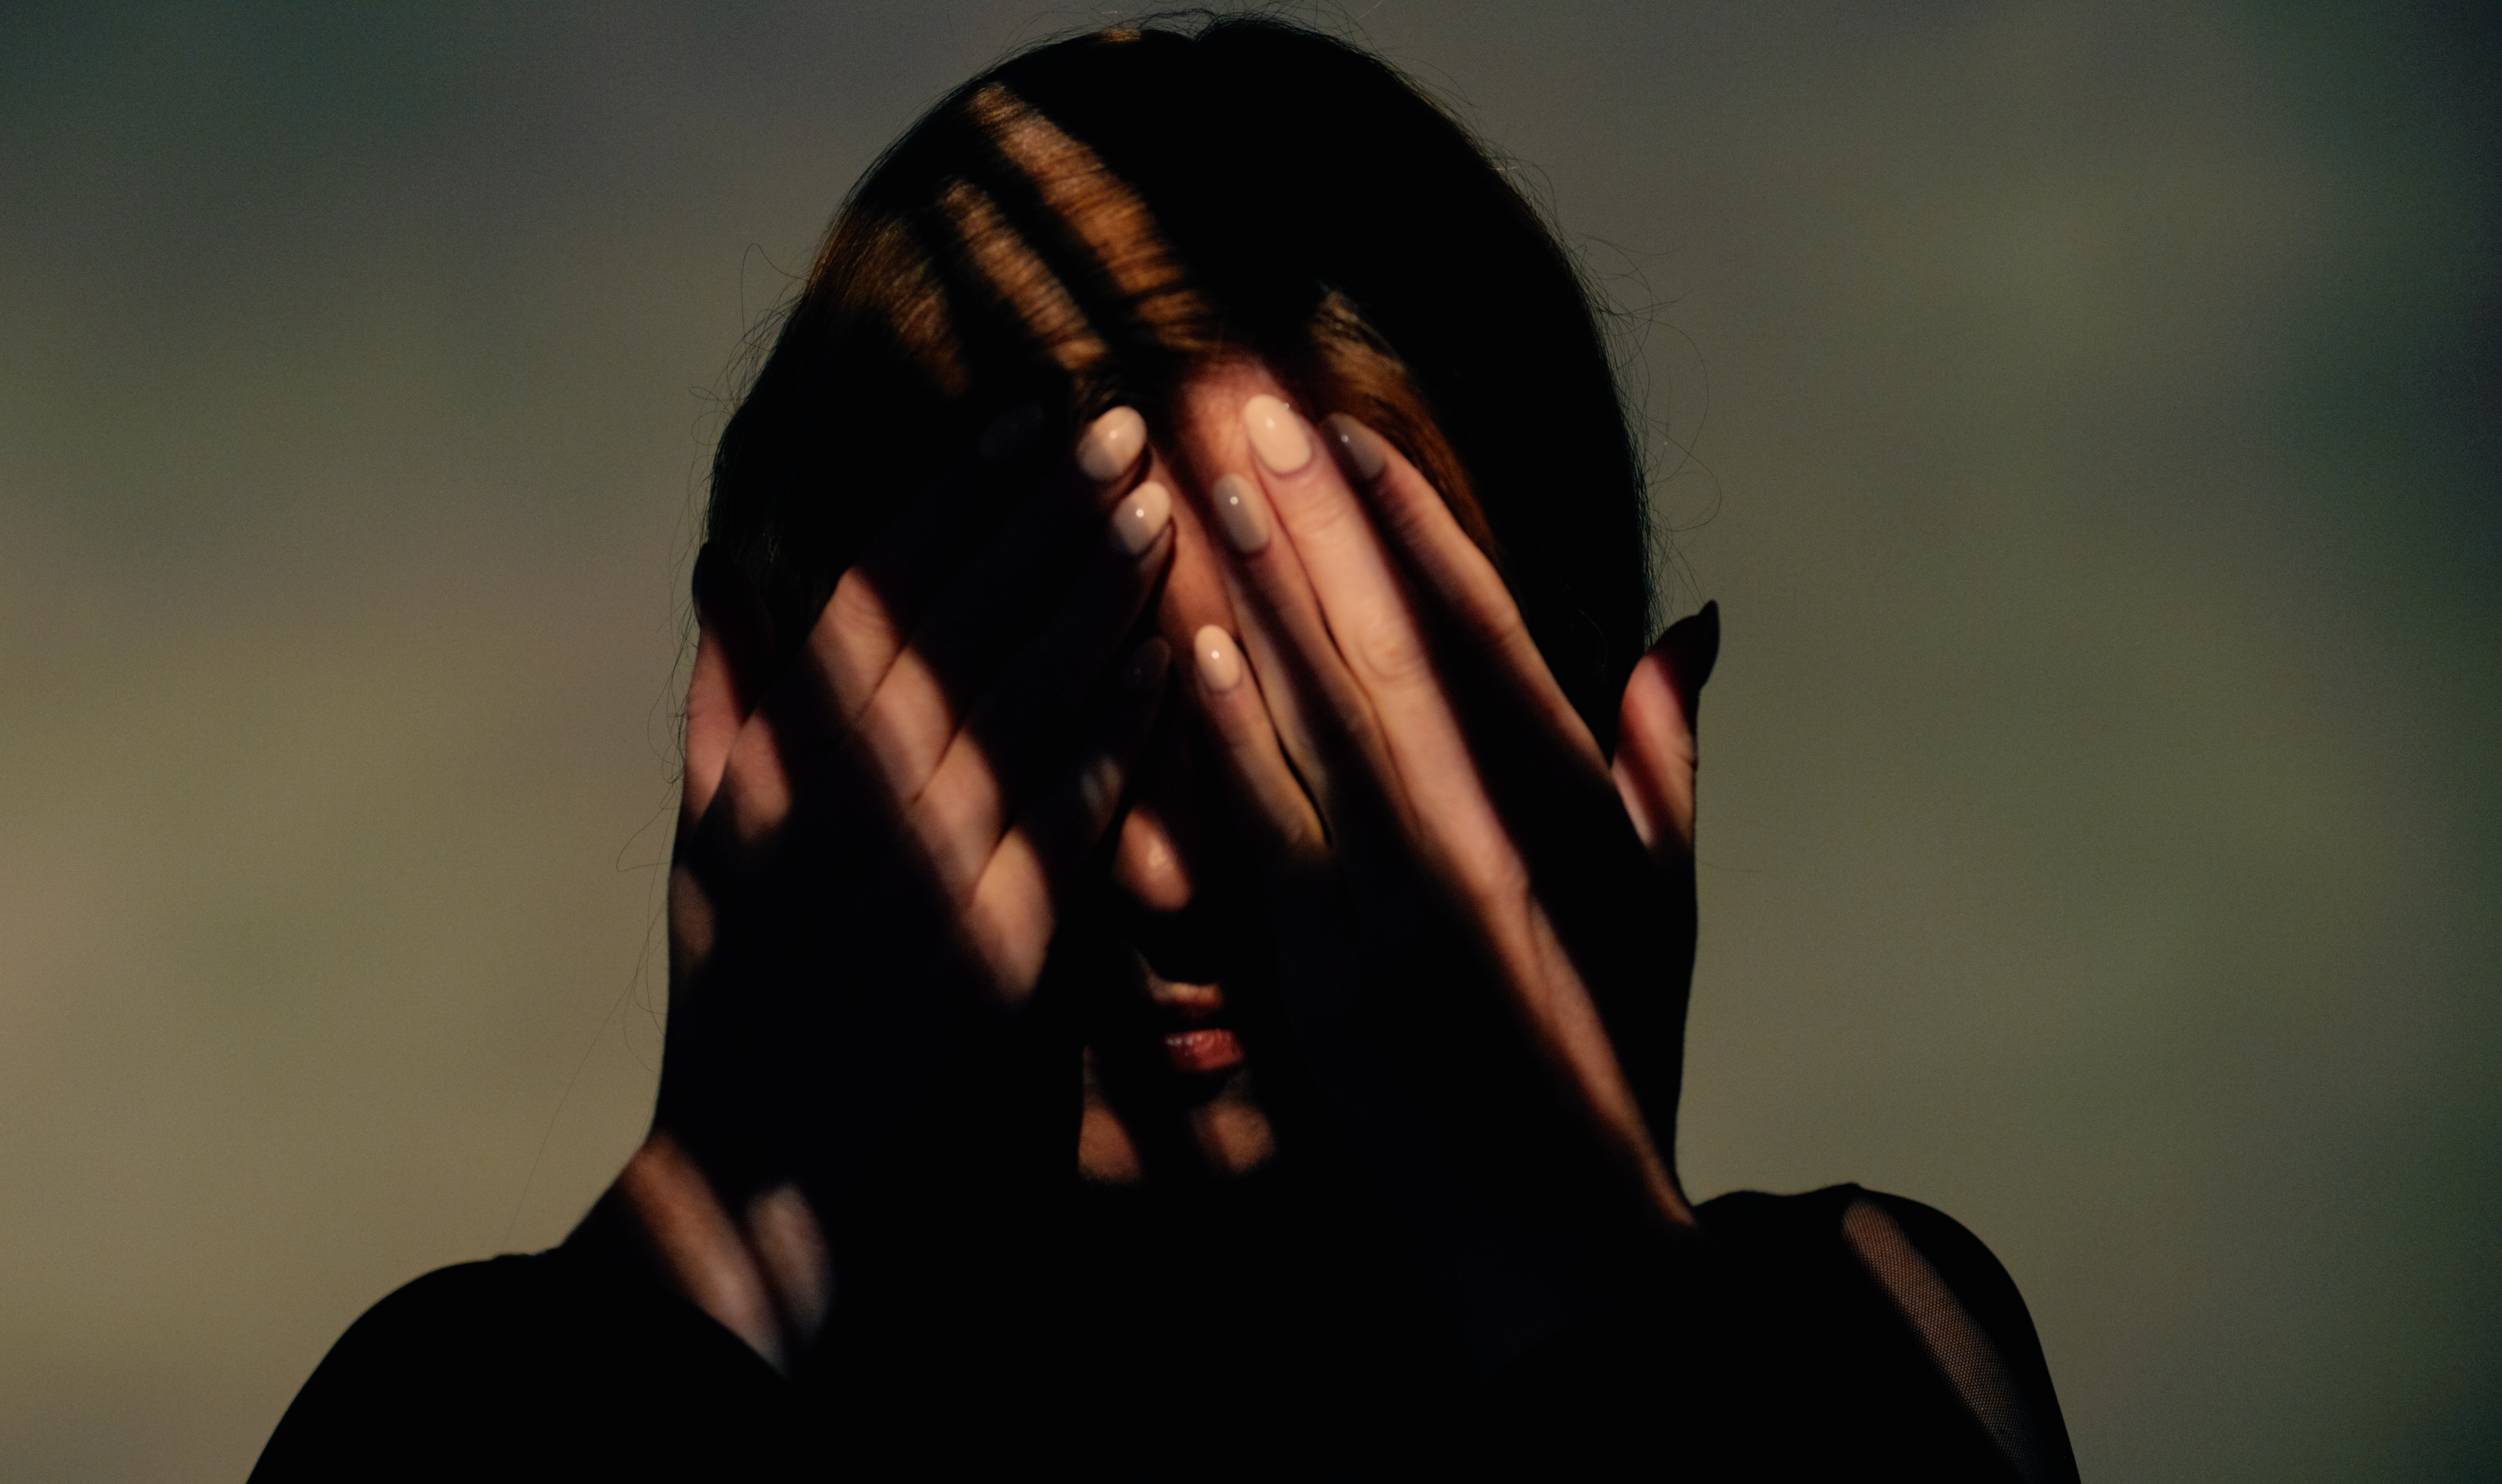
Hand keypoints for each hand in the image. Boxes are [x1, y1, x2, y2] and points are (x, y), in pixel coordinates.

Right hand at [589, 407, 1176, 1370]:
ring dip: (1100, 592)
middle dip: (1049, 514)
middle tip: (1123, 421)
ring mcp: (933, 858)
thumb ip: (722, 692)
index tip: (1019, 423)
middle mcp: (854, 790)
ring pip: (1031, 692)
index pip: (877, 592)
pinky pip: (1075, 805)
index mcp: (781, 755)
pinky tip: (1171, 649)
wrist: (765, 1151)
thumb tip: (718, 564)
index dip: (953, 501)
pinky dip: (1122, 722)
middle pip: (967, 618)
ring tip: (1161, 502)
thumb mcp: (702, 828)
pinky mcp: (1004, 933)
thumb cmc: (732, 980)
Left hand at [1172, 373, 1718, 1368]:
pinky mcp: (1318, 975)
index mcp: (1560, 814)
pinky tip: (1180, 648)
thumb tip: (1688, 620)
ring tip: (1191, 479)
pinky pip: (1259, 832)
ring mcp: (1392, 904)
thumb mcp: (1665, 899)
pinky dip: (1221, 735)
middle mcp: (1478, 838)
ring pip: (1312, 716)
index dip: (1410, 522)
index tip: (1348, 430)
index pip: (1479, 634)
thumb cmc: (1616, 1054)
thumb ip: (1665, 756)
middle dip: (1312, 518)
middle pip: (1383, 645)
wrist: (1558, 1233)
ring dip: (1250, 591)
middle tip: (1244, 399)